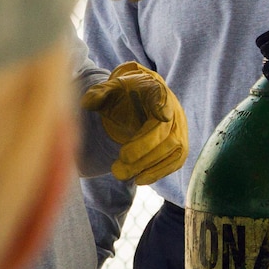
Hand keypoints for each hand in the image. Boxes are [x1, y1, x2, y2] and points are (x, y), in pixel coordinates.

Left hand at [80, 61, 187, 184]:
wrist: (142, 98)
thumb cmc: (125, 94)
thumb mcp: (110, 89)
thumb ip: (99, 94)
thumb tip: (88, 102)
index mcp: (155, 91)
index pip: (162, 97)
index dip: (164, 107)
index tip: (163, 115)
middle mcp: (173, 110)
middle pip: (166, 132)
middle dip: (143, 151)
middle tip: (117, 167)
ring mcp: (179, 128)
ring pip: (174, 149)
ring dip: (150, 165)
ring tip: (122, 175)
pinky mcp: (180, 144)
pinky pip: (176, 160)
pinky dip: (160, 172)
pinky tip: (139, 179)